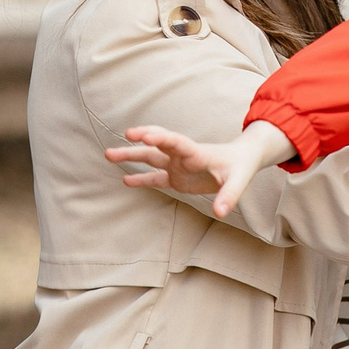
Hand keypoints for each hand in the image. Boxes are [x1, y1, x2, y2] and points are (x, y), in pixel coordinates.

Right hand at [106, 120, 295, 218]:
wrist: (240, 161)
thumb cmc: (240, 168)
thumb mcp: (238, 181)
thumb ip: (229, 196)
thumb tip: (220, 213)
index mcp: (197, 152)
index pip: (177, 142)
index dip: (161, 138)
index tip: (143, 135)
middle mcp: (182, 156)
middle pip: (159, 145)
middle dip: (143, 140)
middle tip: (126, 135)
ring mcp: (177, 165)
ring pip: (150, 158)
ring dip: (131, 156)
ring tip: (108, 154)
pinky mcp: (176, 177)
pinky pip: (155, 177)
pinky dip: (141, 178)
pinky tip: (125, 180)